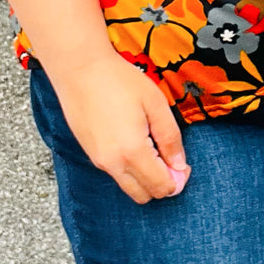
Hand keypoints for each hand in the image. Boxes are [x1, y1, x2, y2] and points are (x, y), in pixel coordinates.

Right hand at [51, 50, 189, 204]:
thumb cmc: (118, 80)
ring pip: (128, 187)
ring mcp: (98, 160)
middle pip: (144, 195)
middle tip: (170, 159)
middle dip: (162, 184)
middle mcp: (113, 163)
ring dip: (145, 178)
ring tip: (152, 148)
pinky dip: (130, 169)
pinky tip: (134, 142)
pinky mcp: (90, 153)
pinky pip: (115, 173)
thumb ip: (170, 137)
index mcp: (132, 152)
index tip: (183, 163)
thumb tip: (179, 164)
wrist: (79, 68)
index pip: (161, 187)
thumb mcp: (155, 103)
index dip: (178, 180)